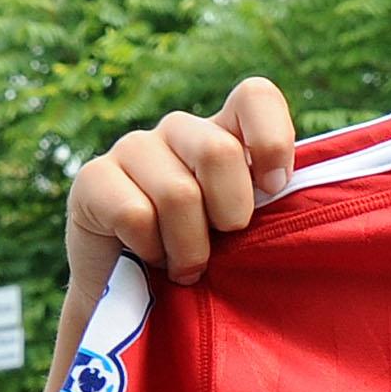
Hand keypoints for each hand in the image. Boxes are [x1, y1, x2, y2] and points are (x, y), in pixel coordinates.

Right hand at [65, 78, 295, 293]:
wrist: (138, 295)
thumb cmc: (209, 259)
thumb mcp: (249, 230)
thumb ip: (273, 204)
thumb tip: (299, 197)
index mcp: (224, 133)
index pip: (254, 96)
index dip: (271, 139)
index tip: (274, 189)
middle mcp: (178, 130)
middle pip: (218, 151)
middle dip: (231, 214)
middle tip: (224, 243)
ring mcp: (132, 148)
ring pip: (178, 193)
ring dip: (191, 247)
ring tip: (188, 266)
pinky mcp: (91, 178)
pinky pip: (135, 215)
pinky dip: (152, 250)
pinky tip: (149, 256)